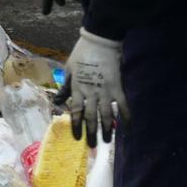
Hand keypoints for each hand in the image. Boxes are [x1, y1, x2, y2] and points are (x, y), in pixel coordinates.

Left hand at [58, 29, 124, 146]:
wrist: (100, 41)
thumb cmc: (81, 54)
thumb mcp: (68, 69)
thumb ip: (66, 86)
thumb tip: (58, 101)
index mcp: (77, 88)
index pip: (76, 111)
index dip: (76, 125)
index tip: (77, 137)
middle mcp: (91, 92)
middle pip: (90, 116)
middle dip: (91, 132)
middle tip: (93, 145)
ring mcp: (105, 90)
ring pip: (106, 114)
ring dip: (107, 128)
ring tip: (107, 140)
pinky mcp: (117, 86)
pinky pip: (122, 103)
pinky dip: (125, 114)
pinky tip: (128, 124)